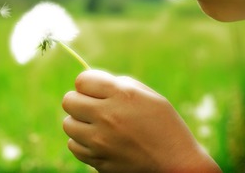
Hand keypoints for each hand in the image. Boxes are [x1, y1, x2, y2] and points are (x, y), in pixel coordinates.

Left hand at [62, 70, 220, 172]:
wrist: (176, 165)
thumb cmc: (164, 125)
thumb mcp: (147, 96)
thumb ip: (117, 84)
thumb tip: (91, 82)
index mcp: (121, 95)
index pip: (81, 80)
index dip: (87, 83)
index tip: (95, 89)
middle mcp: (107, 116)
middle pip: (69, 101)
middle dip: (79, 100)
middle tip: (92, 106)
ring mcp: (100, 141)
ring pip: (67, 124)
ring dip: (78, 122)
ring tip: (96, 125)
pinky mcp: (98, 160)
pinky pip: (74, 146)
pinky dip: (82, 142)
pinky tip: (98, 141)